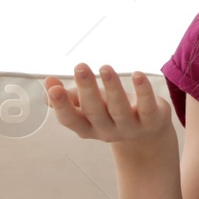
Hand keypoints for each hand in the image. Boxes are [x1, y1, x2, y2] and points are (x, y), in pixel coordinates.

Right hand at [44, 63, 172, 151]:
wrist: (147, 132)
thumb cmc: (110, 112)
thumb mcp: (88, 106)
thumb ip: (68, 97)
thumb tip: (47, 83)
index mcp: (87, 127)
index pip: (70, 119)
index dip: (61, 105)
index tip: (52, 86)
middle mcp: (106, 131)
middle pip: (94, 111)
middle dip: (86, 89)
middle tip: (80, 66)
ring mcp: (130, 129)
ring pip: (119, 108)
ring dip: (112, 87)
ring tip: (105, 67)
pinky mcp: (151, 122)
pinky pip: (147, 107)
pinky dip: (143, 91)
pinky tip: (138, 75)